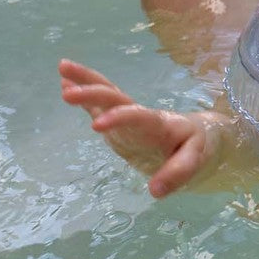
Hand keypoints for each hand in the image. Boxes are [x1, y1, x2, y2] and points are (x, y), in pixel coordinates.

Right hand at [59, 58, 224, 197]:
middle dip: (94, 93)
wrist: (195, 137)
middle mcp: (140, 115)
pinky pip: (100, 106)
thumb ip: (178, 173)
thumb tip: (155, 191)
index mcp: (158, 123)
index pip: (138, 116)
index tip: (97, 125)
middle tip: (68, 92)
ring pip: (106, 95)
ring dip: (85, 82)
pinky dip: (84, 96)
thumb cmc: (196, 146)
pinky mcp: (118, 123)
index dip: (119, 118)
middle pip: (116, 98)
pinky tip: (65, 85)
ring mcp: (127, 117)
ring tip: (63, 67)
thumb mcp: (195, 161)